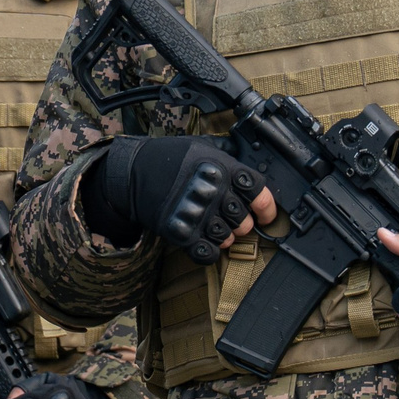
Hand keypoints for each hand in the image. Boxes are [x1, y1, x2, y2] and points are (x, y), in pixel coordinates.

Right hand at [79, 136, 276, 261]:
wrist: (131, 174)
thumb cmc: (167, 157)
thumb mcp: (201, 145)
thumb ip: (227, 153)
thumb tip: (247, 155)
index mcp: (222, 169)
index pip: (259, 193)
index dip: (267, 208)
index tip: (267, 215)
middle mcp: (213, 193)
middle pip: (244, 221)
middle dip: (242, 222)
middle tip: (231, 218)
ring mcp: (197, 215)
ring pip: (228, 239)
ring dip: (225, 236)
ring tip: (214, 226)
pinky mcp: (181, 233)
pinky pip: (207, 253)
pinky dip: (209, 251)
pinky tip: (204, 241)